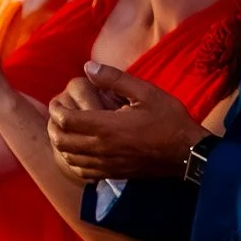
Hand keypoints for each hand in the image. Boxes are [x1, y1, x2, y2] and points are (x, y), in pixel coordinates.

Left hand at [47, 64, 205, 180]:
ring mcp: (104, 164)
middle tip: (56, 114)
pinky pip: (80, 170)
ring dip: (60, 143)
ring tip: (64, 130)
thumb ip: (114, 79)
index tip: (57, 101)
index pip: (65, 120)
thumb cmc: (168, 120)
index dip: (56, 109)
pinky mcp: (111, 174)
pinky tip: (77, 151)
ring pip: (67, 156)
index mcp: (105, 126)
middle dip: (53, 125)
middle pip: (60, 140)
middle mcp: (100, 148)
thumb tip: (88, 66)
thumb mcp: (145, 92)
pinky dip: (72, 160)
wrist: (187, 153)